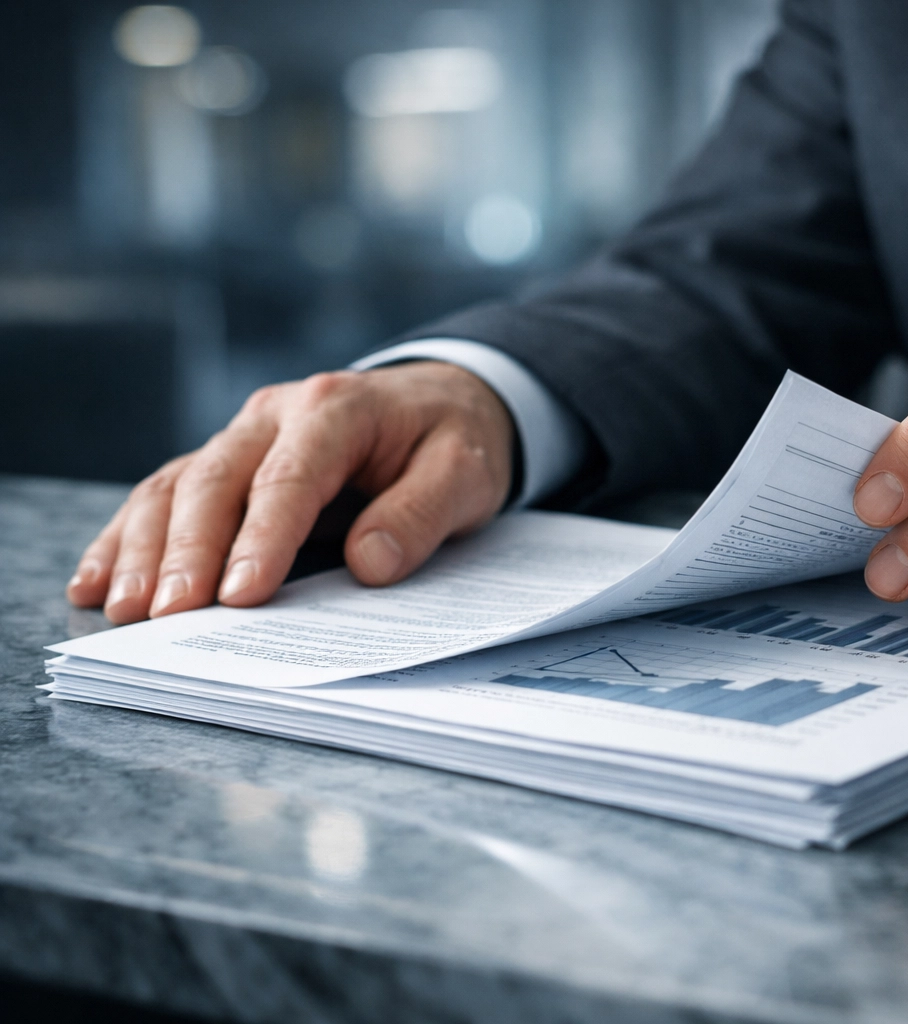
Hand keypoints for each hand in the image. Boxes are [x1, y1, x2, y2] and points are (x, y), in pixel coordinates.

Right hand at [67, 362, 514, 623]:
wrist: (445, 402)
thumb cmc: (454, 441)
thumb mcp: (466, 473)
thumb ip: (421, 514)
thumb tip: (371, 565)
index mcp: (337, 409)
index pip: (290, 477)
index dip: (261, 538)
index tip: (240, 595)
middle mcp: (277, 415)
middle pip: (216, 480)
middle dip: (187, 551)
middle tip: (166, 615)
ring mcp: (244, 435)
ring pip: (178, 486)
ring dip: (145, 550)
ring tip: (124, 611)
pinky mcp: (227, 461)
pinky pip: (166, 494)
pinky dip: (128, 538)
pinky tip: (97, 582)